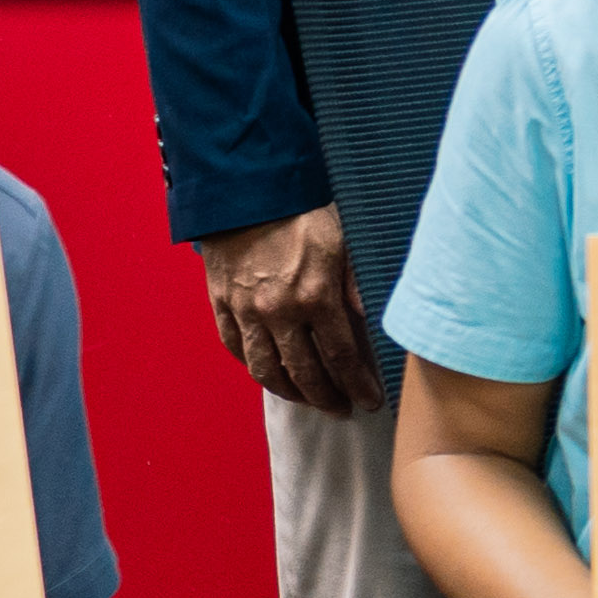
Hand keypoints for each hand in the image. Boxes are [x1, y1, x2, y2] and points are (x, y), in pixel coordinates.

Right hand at [199, 204, 374, 412]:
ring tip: (308, 400)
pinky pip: (235, 347)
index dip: (357, 385)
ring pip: (266, 369)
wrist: (247, 187)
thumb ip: (359, 285)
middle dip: (326, 397)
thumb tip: (375, 320)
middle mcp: (278, 312)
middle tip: (341, 409)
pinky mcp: (221, 302)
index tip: (370, 402)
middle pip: (304, 373)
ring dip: (289, 391)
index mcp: (315, 296)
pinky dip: (252, 366)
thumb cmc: (302, 209)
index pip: (341, 357)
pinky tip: (268, 373)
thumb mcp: (345, 241)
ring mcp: (245, 310)